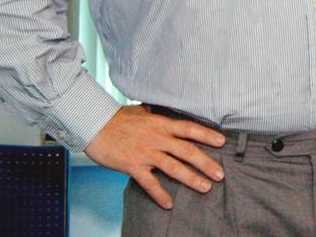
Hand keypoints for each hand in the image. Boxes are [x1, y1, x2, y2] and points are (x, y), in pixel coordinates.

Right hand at [84, 104, 226, 208]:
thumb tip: (165, 111)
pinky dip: (160, 194)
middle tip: (220, 174)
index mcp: (161, 123)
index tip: (222, 142)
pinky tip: (169, 204)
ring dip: (191, 179)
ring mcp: (145, 153)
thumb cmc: (117, 118)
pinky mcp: (132, 166)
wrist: (93, 125)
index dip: (207, 135)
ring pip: (174, 167)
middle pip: (187, 151)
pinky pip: (149, 183)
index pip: (189, 129)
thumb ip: (156, 115)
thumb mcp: (141, 111)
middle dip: (206, 163)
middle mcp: (157, 138)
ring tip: (205, 187)